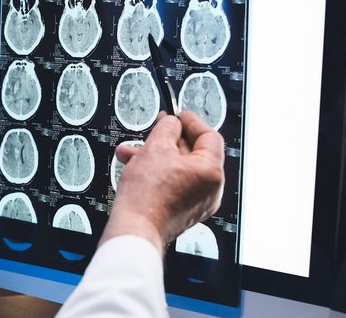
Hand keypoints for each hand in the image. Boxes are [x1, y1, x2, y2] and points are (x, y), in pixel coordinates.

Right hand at [100, 111, 224, 255]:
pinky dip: (158, 173)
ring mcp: (197, 202)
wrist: (135, 229)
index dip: (191, 122)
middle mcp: (210, 189)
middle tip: (156, 129)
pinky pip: (174, 183)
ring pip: (179, 168)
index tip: (178, 115)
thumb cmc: (147, 196)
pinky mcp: (183, 211)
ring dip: (156, 156)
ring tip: (133, 152)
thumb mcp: (156, 147)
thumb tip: (172, 123)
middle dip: (168, 140)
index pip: (209, 136)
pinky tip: (137, 168)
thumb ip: (168, 128)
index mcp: (212, 172)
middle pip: (193, 152)